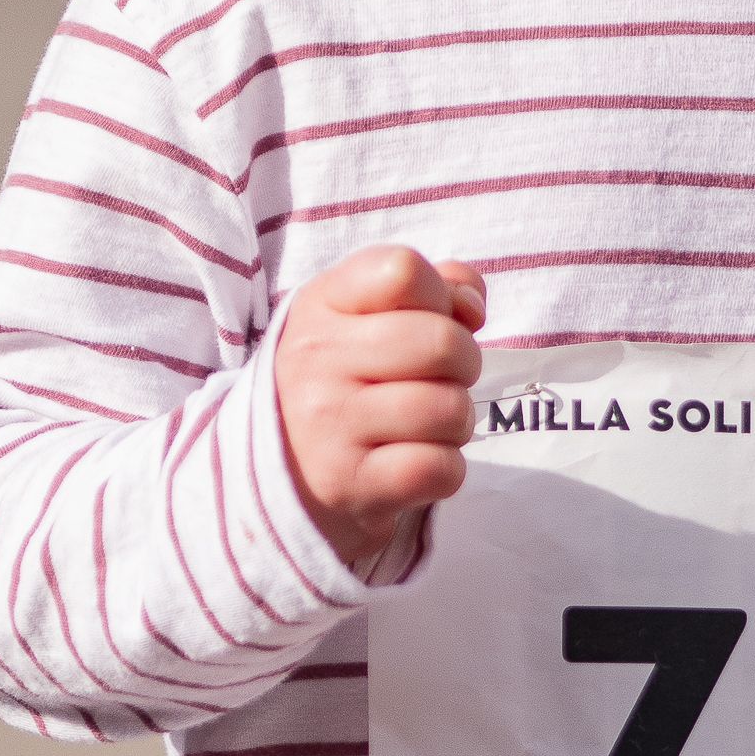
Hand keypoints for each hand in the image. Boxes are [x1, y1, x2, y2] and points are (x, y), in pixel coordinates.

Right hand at [273, 245, 485, 567]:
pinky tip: (415, 462)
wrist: (282, 468)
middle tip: (438, 380)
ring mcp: (328, 424)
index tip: (427, 320)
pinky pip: (441, 469)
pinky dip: (445, 470)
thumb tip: (472, 303)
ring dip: (456, 421)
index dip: (439, 295)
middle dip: (463, 364)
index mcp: (321, 304)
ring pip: (450, 409)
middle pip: (443, 342)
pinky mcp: (348, 484)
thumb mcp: (367, 314)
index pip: (404, 271)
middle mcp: (315, 360)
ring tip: (424, 425)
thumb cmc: (347, 376)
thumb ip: (431, 287)